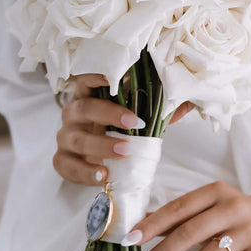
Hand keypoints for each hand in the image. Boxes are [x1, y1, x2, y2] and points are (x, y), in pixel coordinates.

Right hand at [53, 73, 193, 185]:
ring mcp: (65, 137)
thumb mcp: (139, 118)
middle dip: (109, 114)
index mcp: (89, 96)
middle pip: (84, 108)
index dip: (95, 75)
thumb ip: (160, 110)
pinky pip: (67, 165)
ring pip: (76, 138)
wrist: (101, 161)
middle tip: (134, 123)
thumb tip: (188, 102)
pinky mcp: (62, 160)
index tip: (111, 76)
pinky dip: (84, 171)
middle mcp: (73, 113)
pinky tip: (103, 175)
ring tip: (124, 152)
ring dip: (101, 145)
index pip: (86, 79)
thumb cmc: (119, 132)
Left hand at [123, 181, 250, 250]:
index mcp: (216, 192)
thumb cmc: (239, 210)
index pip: (178, 208)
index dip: (152, 224)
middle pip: (189, 233)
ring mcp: (248, 232)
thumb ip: (183, 214)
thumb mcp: (213, 203)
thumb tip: (144, 225)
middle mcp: (232, 209)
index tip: (130, 240)